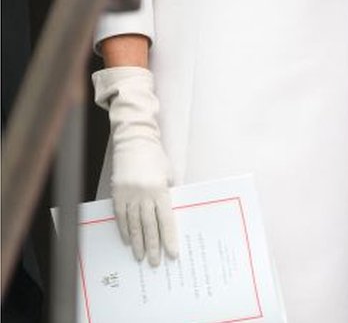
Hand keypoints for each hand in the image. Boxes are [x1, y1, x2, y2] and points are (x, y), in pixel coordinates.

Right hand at [92, 66, 178, 265]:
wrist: (134, 141)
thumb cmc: (155, 157)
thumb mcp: (168, 174)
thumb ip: (169, 193)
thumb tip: (170, 215)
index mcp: (160, 190)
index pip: (166, 220)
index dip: (169, 238)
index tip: (172, 254)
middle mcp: (144, 195)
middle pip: (149, 226)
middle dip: (153, 246)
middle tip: (155, 263)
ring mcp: (129, 195)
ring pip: (133, 225)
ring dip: (138, 243)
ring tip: (141, 258)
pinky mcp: (117, 194)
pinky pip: (120, 217)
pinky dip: (124, 230)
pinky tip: (128, 242)